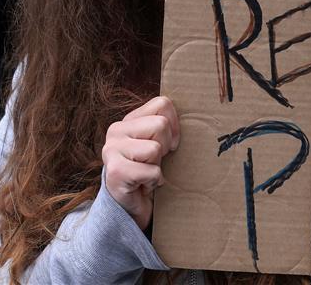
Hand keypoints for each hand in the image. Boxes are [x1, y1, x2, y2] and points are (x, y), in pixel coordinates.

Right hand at [102, 96, 180, 229]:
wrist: (131, 206)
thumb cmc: (150, 171)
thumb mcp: (159, 142)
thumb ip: (167, 125)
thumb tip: (199, 112)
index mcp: (128, 120)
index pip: (162, 104)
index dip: (175, 125)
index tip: (170, 143)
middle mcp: (116, 131)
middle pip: (161, 125)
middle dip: (165, 147)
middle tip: (155, 162)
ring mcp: (111, 150)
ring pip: (155, 148)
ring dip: (158, 165)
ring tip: (147, 173)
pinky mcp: (114, 172)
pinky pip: (151, 171)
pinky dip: (154, 181)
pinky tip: (144, 185)